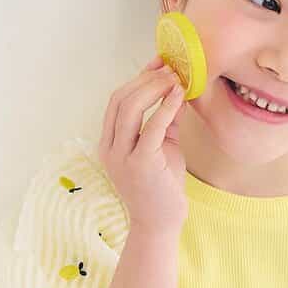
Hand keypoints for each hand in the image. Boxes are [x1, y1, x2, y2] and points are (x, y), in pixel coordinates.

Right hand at [98, 55, 187, 233]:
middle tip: (170, 68)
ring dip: (154, 88)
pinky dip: (166, 107)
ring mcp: (122, 156)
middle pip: (120, 99)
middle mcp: (110, 148)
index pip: (116, 101)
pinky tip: (179, 95)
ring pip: (130, 108)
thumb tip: (177, 90)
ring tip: (174, 78)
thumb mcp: (162, 147)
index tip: (157, 64)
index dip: (137, 79)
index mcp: (109, 143)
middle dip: (145, 79)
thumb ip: (166, 121)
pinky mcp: (141, 163)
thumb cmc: (162, 186)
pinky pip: (152, 126)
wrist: (161, 222)